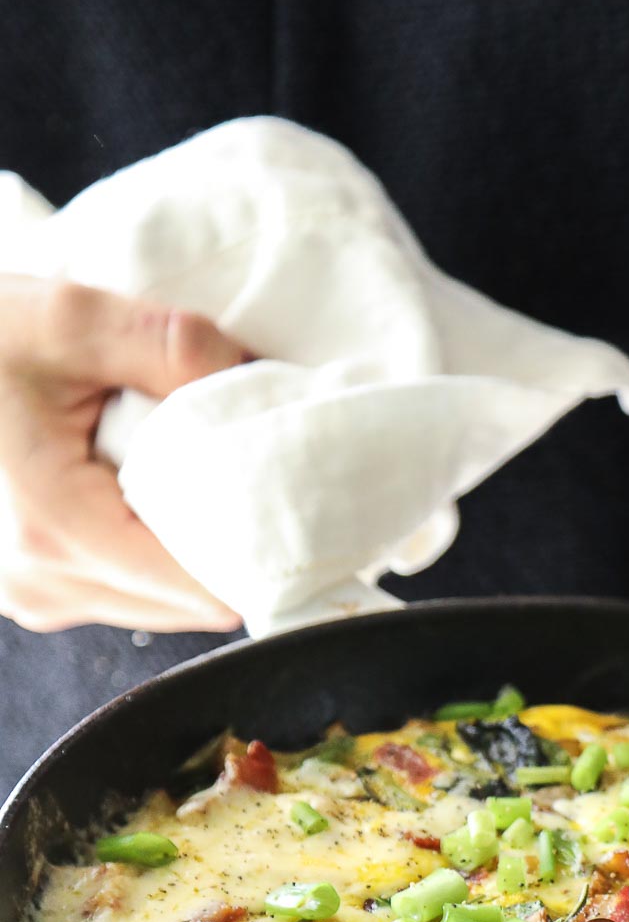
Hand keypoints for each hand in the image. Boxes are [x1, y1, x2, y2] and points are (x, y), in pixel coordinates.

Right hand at [0, 274, 245, 632]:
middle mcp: (43, 586)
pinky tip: (147, 492)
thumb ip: (170, 346)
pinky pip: (125, 591)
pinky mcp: (33, 594)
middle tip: (254, 470)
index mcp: (56, 529)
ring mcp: (33, 599)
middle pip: (194, 602)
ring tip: (192, 473)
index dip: (264, 542)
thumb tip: (259, 378)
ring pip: (163, 603)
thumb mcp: (64, 318)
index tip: (301, 495)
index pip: (207, 582)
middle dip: (232, 541)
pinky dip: (151, 550)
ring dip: (189, 547)